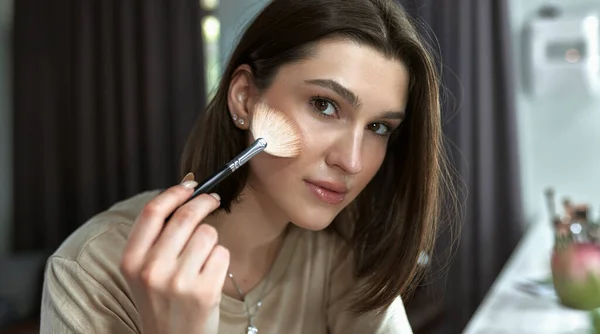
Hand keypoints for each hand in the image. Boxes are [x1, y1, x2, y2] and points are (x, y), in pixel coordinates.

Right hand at [119, 178, 228, 333]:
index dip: (175, 192)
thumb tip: (187, 188)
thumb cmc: (162, 300)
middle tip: (213, 200)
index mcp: (131, 260)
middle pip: (186, 216)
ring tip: (201, 259)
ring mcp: (179, 282)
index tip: (191, 184)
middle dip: (205, 202)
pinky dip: (219, 260)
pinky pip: (221, 253)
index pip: (153, 211)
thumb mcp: (144, 270)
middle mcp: (152, 270)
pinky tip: (208, 276)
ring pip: (208, 233)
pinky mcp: (205, 291)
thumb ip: (158, 234)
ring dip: (210, 240)